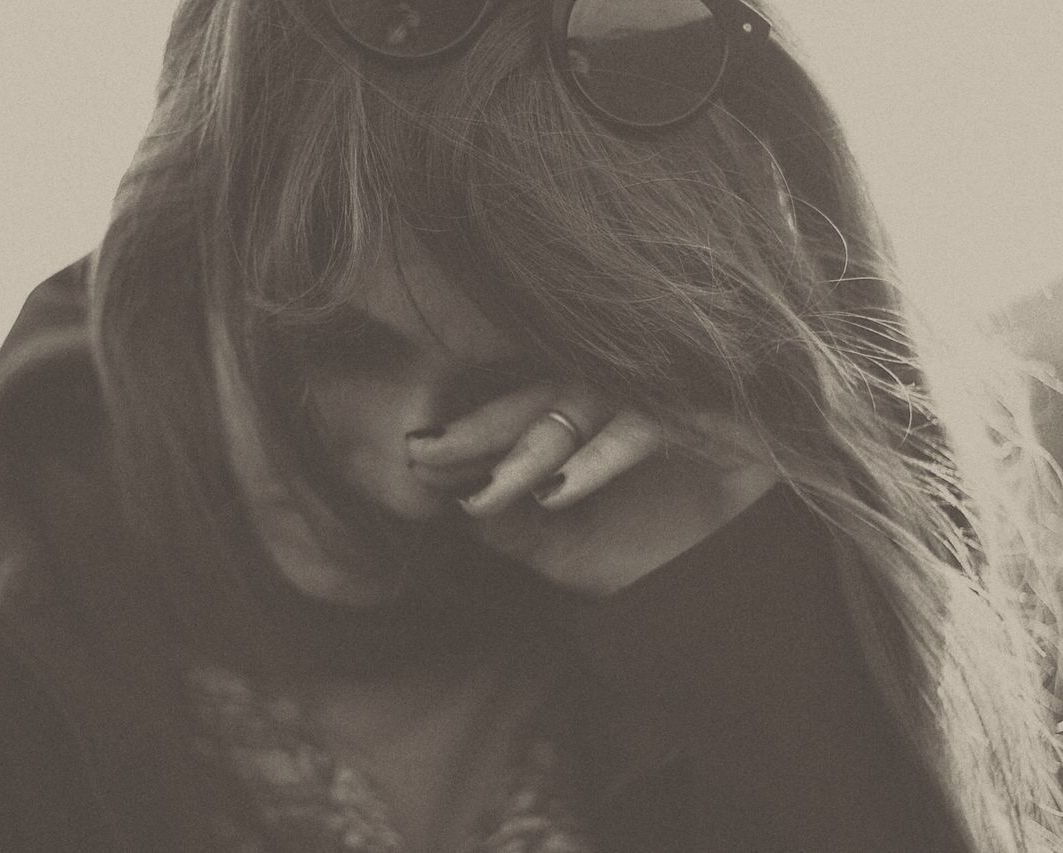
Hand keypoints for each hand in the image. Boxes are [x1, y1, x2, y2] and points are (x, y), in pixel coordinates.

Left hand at [407, 386, 777, 596]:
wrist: (741, 586)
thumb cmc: (655, 555)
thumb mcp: (567, 552)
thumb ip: (515, 529)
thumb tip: (456, 502)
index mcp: (583, 424)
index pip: (513, 416)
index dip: (465, 438)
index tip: (416, 460)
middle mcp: (617, 400)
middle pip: (535, 398)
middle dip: (477, 431)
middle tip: (427, 456)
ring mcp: (660, 398)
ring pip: (580, 405)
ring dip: (527, 449)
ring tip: (485, 495)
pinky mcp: (705, 412)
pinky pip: (642, 423)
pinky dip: (597, 456)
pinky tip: (556, 492)